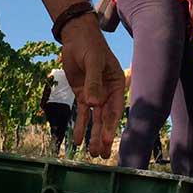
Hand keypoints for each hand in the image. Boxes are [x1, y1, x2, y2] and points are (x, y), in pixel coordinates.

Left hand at [62, 18, 125, 157]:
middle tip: (101, 155)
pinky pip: (81, 114)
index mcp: (116, 85)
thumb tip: (93, 103)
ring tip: (92, 153)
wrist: (76, 37)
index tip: (105, 140)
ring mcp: (94, 95)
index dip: (110, 125)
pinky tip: (77, 140)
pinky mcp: (82, 95)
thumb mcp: (93, 61)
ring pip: (94, 119)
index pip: (114, 109)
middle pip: (105, 118)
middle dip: (102, 136)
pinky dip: (79, 126)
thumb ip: (93, 82)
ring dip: (92, 135)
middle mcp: (107, 93)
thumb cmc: (89, 46)